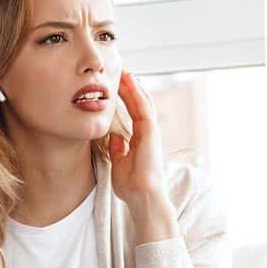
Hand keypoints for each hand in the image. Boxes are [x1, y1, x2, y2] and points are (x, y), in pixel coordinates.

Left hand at [107, 70, 165, 207]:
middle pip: (140, 104)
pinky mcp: (151, 131)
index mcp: (141, 141)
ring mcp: (151, 131)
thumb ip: (119, 150)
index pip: (134, 114)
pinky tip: (129, 81)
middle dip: (131, 88)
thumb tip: (114, 137)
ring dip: (133, 86)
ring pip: (143, 102)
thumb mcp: (119, 164)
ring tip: (124, 72)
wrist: (142, 196)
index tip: (117, 88)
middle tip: (121, 73)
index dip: (127, 99)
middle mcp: (148, 133)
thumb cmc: (131, 186)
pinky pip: (143, 107)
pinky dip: (136, 92)